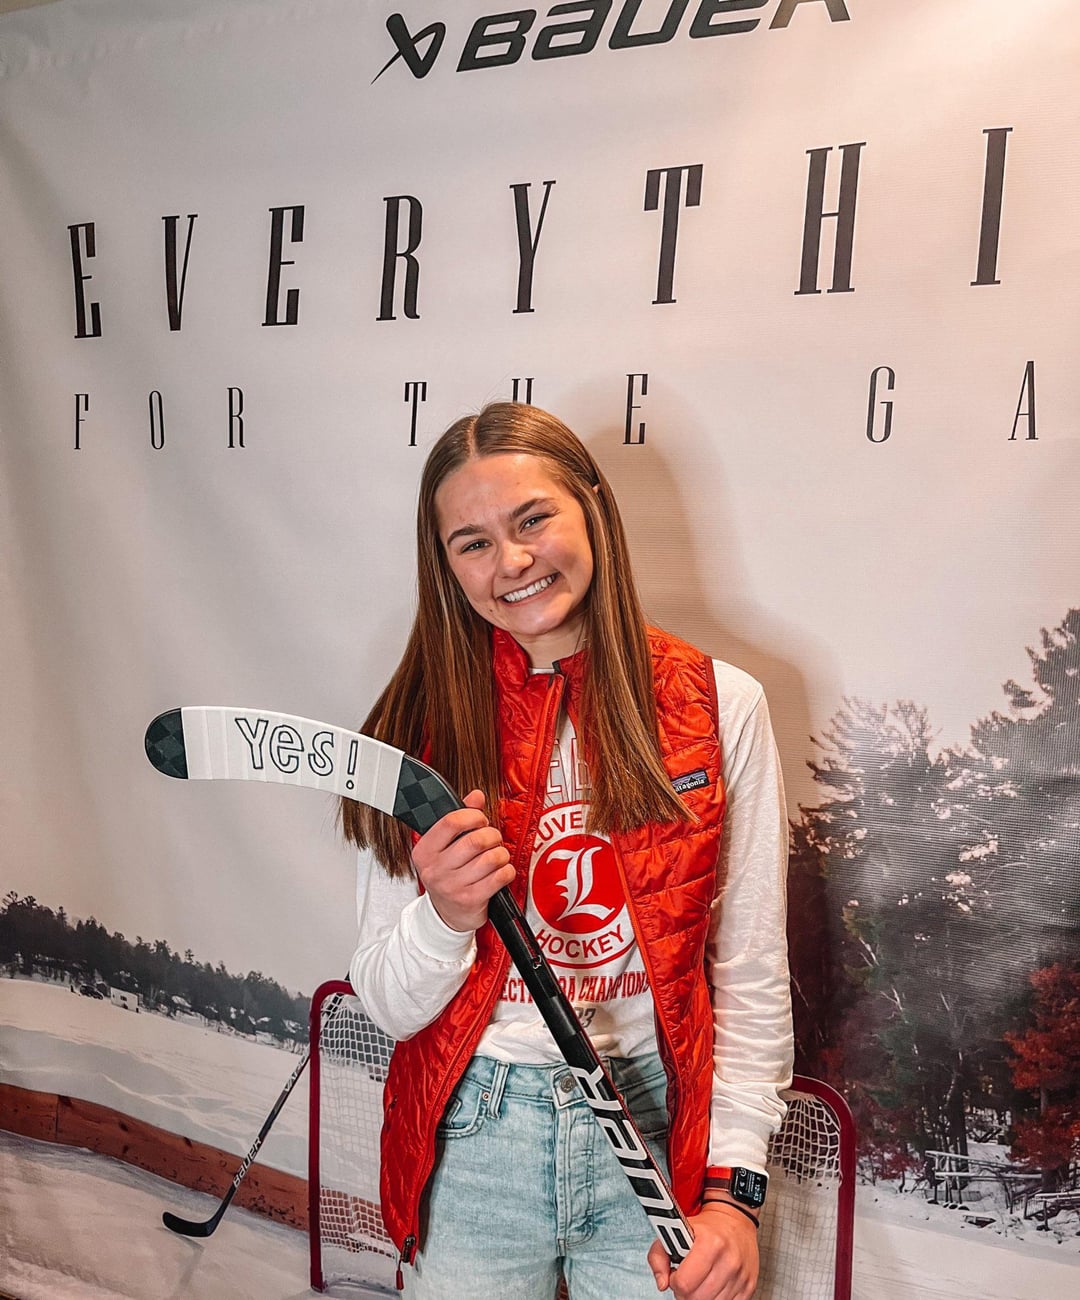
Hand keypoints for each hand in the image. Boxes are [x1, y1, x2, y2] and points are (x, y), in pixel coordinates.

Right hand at [410, 790, 514, 932]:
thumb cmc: (449, 875)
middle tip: (493, 839)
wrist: (447, 915)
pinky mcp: (471, 900)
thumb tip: (476, 795)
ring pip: (491, 858)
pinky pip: (500, 876)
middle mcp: (435, 869)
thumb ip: (460, 818)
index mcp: (425, 851)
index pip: (451, 822)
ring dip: (501, 854)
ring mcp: (452, 886)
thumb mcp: (446, 847)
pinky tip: (500, 872)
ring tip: (497, 857)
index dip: (473, 815)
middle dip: (492, 835)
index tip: (480, 819)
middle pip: (475, 840)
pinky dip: (507, 871)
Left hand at [648, 1202, 758, 1299]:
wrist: (735, 1220)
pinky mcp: (749, 1286)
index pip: (684, 1283)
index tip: (676, 1274)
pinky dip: (716, 1298)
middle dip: (686, 1293)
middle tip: (686, 1280)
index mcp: (710, 1243)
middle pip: (697, 1298)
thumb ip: (658, 1255)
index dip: (674, 1282)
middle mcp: (728, 1260)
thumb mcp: (677, 1229)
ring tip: (700, 1281)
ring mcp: (740, 1275)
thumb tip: (662, 1283)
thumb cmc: (706, 1227)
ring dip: (701, 1297)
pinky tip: (713, 1285)